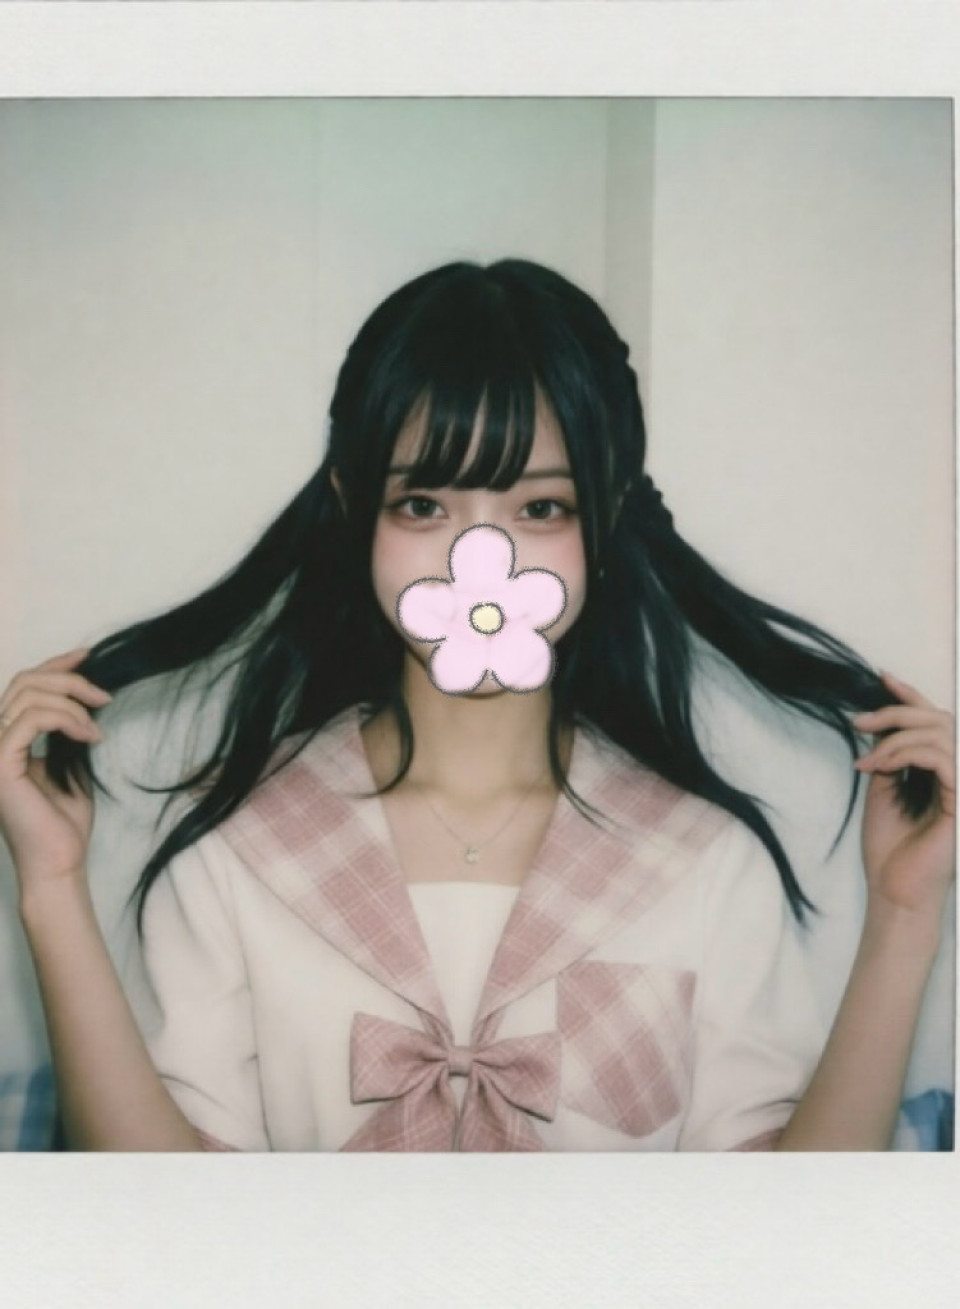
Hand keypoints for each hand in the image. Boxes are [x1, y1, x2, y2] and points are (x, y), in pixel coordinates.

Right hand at [0, 648, 110, 894]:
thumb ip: (67, 728)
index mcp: (6, 738)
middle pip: (24, 682)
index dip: (55, 665)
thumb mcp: (70, 761)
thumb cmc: (65, 822)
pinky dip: (66, 719)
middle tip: (104, 696)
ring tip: (97, 727)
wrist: (60, 862)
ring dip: (72, 702)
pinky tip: (90, 736)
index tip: (89, 656)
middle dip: (69, 679)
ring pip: (28, 695)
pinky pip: (31, 719)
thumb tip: (84, 694)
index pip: (23, 686)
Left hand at [852, 671, 954, 922]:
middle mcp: (958, 775)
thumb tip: (880, 724)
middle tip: (860, 720)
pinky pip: (941, 759)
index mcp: (941, 771)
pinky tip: (877, 766)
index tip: (883, 676)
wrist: (892, 889)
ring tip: (866, 758)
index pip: (933, 723)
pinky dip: (904, 753)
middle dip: (898, 711)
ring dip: (896, 737)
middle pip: (940, 719)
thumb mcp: (883, 790)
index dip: (911, 696)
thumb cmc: (890, 848)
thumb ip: (889, 757)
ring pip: (941, 733)